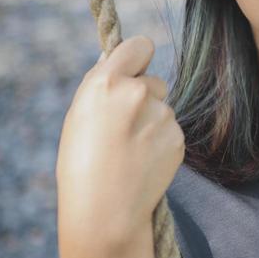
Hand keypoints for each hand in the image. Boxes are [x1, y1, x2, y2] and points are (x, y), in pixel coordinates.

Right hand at [55, 35, 184, 255]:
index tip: (135, 69)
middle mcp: (137, 93)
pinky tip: (144, 162)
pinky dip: (162, 142)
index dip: (138, 58)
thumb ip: (102, 83)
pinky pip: (172, 130)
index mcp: (106, 82)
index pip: (141, 46)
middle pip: (155, 81)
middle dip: (145, 97)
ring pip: (163, 108)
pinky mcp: (178, 138)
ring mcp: (162, 116)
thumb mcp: (80, 114)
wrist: (104, 211)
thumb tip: (119, 56)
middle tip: (123, 127)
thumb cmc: (82, 163)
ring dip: (152, 123)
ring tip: (130, 151)